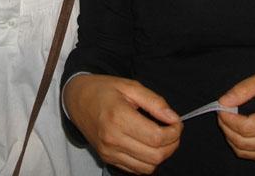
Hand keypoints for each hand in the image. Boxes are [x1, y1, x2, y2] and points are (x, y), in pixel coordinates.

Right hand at [64, 74, 181, 173]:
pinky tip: (148, 145)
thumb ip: (155, 102)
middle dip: (172, 145)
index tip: (177, 122)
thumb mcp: (130, 86)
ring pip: (147, 167)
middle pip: (155, 156)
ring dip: (161, 155)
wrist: (77, 99)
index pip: (156, 137)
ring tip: (161, 138)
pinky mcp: (108, 159)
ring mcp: (109, 152)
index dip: (174, 132)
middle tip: (173, 130)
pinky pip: (136, 169)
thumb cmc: (104, 90)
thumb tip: (173, 118)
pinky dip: (148, 161)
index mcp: (119, 117)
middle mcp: (113, 139)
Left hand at [217, 69, 254, 160]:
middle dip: (227, 128)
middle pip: (245, 142)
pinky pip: (254, 156)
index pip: (248, 126)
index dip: (229, 118)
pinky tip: (239, 130)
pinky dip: (240, 145)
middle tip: (221, 112)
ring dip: (231, 138)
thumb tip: (224, 101)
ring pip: (247, 153)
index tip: (221, 106)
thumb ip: (245, 88)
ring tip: (228, 121)